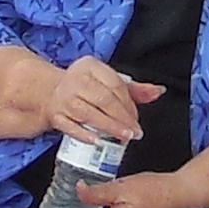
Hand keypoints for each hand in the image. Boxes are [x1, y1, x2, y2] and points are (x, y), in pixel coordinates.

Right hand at [44, 59, 161, 151]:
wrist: (50, 92)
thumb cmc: (85, 87)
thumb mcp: (107, 81)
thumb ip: (134, 88)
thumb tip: (158, 91)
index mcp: (89, 66)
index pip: (114, 84)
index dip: (129, 103)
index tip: (137, 118)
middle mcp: (75, 80)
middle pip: (103, 99)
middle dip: (122, 118)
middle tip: (135, 132)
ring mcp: (63, 98)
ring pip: (88, 113)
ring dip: (109, 127)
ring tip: (124, 137)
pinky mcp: (55, 115)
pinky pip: (70, 126)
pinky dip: (84, 134)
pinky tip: (98, 141)